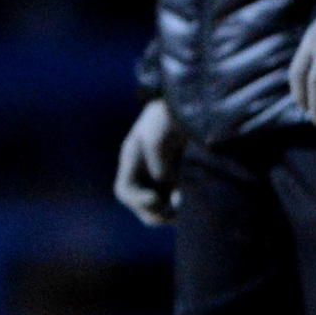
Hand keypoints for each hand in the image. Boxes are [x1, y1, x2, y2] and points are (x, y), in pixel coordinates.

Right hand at [114, 99, 185, 226]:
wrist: (190, 99)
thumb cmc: (170, 115)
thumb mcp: (160, 137)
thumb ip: (159, 163)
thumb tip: (164, 184)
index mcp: (132, 157)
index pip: (125, 191)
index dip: (137, 201)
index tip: (157, 199)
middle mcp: (140, 166)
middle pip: (137, 201)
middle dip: (151, 212)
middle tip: (171, 215)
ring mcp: (156, 168)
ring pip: (153, 201)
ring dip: (163, 210)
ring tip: (178, 212)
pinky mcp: (173, 168)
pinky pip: (167, 194)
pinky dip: (174, 202)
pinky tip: (183, 200)